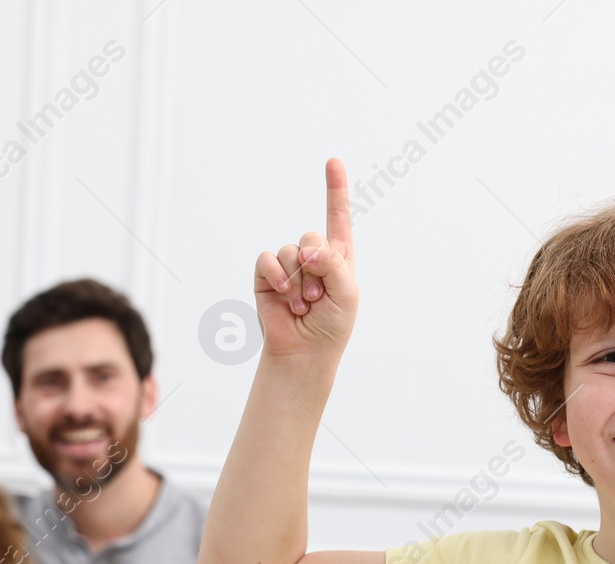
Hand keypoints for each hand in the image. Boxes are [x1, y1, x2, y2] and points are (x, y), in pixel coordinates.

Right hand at [253, 157, 357, 360]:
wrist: (304, 351)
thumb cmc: (331, 325)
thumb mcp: (347, 293)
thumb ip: (334, 264)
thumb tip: (307, 249)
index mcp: (338, 258)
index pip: (338, 218)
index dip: (336, 189)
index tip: (333, 161)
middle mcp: (313, 257)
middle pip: (312, 236)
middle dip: (317, 265)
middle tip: (319, 295)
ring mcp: (289, 265)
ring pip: (291, 249)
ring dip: (299, 279)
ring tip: (304, 304)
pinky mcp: (266, 274)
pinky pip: (268, 259)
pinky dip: (277, 275)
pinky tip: (284, 294)